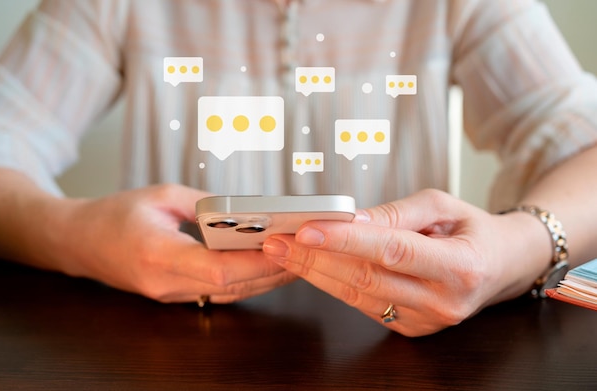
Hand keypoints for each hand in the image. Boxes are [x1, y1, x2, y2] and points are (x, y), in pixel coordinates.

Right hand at [52, 184, 296, 302]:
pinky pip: (219, 293)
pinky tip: (267, 266)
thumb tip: (246, 211)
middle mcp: (166, 283)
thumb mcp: (160, 196)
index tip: (286, 244)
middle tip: (306, 250)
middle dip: (273, 270)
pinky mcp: (175, 295)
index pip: (218, 270)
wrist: (79, 242)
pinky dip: (247, 281)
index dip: (256, 261)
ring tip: (297, 259)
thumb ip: (205, 205)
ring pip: (230, 294)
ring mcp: (170, 294)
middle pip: (232, 286)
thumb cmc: (114, 214)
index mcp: (157, 254)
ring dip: (265, 279)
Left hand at [263, 189, 547, 335]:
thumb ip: (396, 212)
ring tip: (283, 252)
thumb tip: (350, 218)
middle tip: (279, 240)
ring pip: (358, 295)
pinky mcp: (412, 328)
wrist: (500, 265)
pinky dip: (333, 284)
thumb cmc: (473, 230)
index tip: (308, 228)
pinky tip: (311, 267)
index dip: (347, 240)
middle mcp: (444, 301)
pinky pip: (364, 304)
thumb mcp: (442, 205)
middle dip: (315, 258)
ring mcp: (427, 320)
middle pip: (366, 278)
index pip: (392, 251)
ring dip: (315, 273)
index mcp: (460, 266)